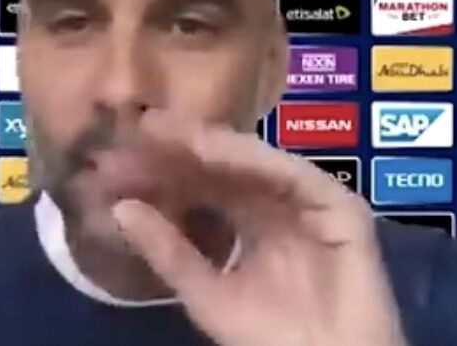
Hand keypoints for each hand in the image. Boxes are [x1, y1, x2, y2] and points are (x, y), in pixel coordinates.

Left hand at [111, 110, 409, 345]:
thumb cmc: (269, 340)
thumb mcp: (205, 293)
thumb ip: (168, 252)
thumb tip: (120, 210)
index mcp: (251, 223)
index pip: (203, 185)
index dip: (163, 170)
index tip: (116, 159)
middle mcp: (279, 204)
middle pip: (224, 166)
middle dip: (177, 150)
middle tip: (130, 132)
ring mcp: (311, 201)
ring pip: (253, 160)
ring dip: (206, 143)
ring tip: (161, 130)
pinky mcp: (340, 206)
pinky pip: (290, 173)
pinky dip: (249, 157)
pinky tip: (208, 148)